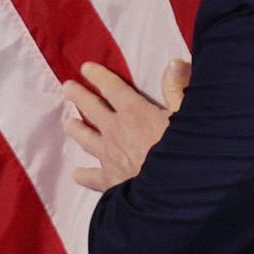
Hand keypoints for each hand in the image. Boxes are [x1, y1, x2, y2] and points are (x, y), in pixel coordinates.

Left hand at [62, 57, 190, 191]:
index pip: (113, 88)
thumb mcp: (186, 117)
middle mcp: (116, 131)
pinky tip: (77, 174)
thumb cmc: (183, 152)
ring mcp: (109, 157)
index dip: (99, 76)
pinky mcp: (109, 182)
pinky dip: (83, 175)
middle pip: (92, 109)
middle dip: (79, 96)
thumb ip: (177, 90)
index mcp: (134, 112)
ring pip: (86, 139)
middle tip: (67, 87)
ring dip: (77, 130)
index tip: (86, 68)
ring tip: (68, 123)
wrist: (172, 192)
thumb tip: (175, 62)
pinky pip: (92, 177)